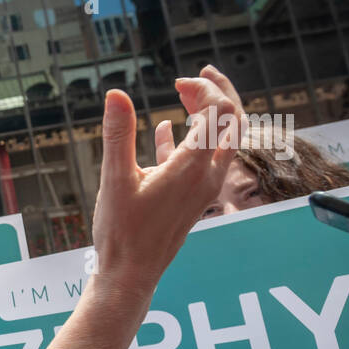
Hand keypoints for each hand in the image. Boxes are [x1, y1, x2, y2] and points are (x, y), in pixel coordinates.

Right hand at [90, 87, 237, 293]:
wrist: (131, 274)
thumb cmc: (122, 232)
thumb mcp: (115, 178)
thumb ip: (118, 133)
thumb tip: (116, 95)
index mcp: (192, 167)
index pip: (219, 114)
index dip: (204, 90)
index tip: (178, 82)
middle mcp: (207, 176)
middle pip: (232, 123)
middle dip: (219, 94)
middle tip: (198, 74)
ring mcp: (202, 188)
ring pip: (221, 142)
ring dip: (208, 116)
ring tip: (186, 95)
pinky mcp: (192, 198)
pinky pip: (201, 161)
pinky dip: (188, 140)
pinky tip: (164, 130)